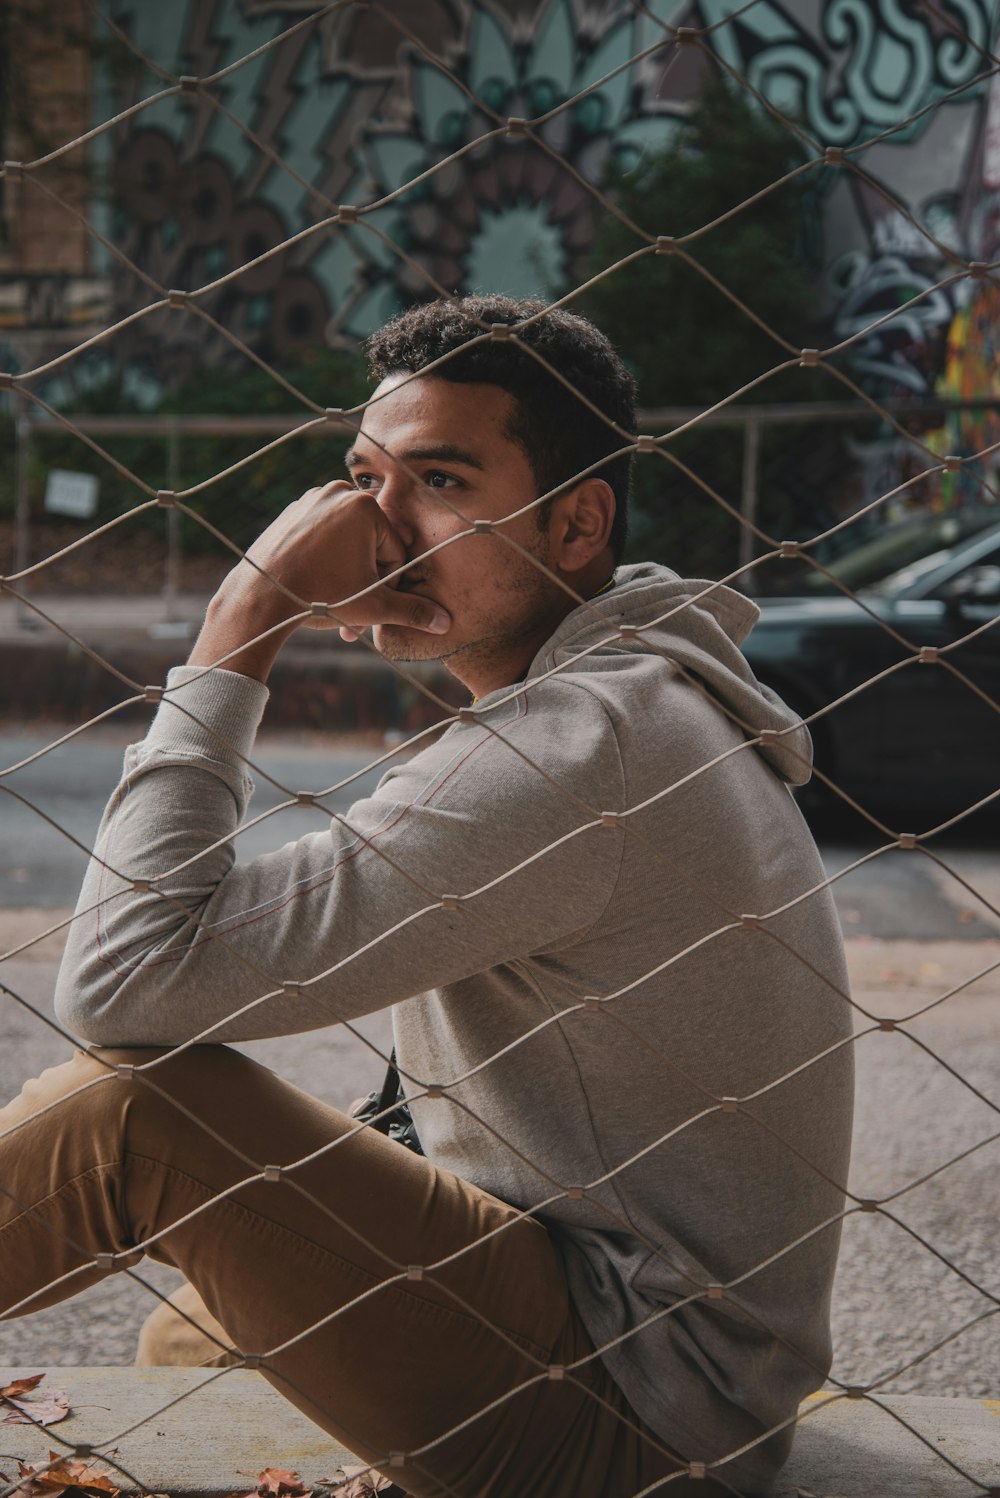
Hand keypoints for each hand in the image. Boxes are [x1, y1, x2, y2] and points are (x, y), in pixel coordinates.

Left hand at [188, 482, 450, 680]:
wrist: (260, 596)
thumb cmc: (320, 597)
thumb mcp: (373, 606)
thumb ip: (412, 610)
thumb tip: (445, 622)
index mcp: (365, 506)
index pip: (395, 551)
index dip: (387, 584)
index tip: (369, 602)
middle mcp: (339, 492)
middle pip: (370, 544)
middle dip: (365, 581)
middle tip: (353, 612)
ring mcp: (311, 499)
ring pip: (345, 541)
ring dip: (347, 574)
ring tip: (335, 603)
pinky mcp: (292, 511)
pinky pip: (321, 535)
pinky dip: (325, 560)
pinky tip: (317, 586)